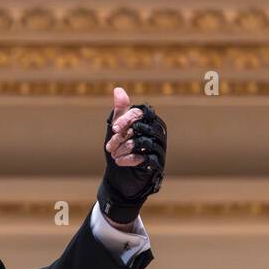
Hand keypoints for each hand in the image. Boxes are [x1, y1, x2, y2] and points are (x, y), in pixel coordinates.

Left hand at [98, 86, 165, 223]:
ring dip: (124, 149)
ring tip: (114, 155)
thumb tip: (118, 90)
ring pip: (142, 142)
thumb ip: (119, 111)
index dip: (127, 119)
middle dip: (121, 137)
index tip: (114, 129)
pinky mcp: (158, 163)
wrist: (120, 179)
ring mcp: (159, 147)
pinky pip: (145, 157)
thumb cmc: (120, 150)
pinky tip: (120, 162)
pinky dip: (129, 159)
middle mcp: (157, 132)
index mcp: (149, 121)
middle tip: (109, 147)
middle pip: (140, 128)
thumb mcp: (116, 130)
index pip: (141, 113)